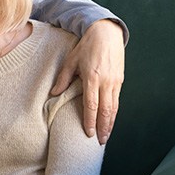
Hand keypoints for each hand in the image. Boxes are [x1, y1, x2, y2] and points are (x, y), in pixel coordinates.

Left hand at [51, 19, 124, 143]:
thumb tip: (54, 94)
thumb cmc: (86, 46)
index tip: (88, 133)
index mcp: (92, 77)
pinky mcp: (120, 80)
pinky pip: (117, 100)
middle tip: (100, 142)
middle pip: (106, 110)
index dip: (90, 120)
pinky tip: (110, 121)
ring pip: (114, 108)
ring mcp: (115, 82)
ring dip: (111, 123)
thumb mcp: (71, 60)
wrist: (106, 33)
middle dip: (104, 128)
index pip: (91, 104)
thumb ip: (63, 78)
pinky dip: (114, 113)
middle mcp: (106, 81)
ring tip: (106, 136)